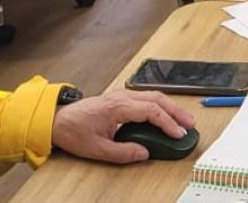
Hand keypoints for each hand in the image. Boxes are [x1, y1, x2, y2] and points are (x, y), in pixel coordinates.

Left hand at [52, 89, 194, 163]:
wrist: (57, 119)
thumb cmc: (73, 131)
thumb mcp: (96, 149)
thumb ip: (122, 153)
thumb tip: (144, 153)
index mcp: (117, 107)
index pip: (151, 111)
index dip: (168, 123)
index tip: (178, 134)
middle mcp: (122, 97)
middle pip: (158, 99)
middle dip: (177, 112)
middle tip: (190, 126)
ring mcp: (123, 95)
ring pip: (154, 96)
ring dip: (171, 108)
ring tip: (184, 121)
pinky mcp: (122, 98)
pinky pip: (147, 98)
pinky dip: (161, 106)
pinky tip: (167, 114)